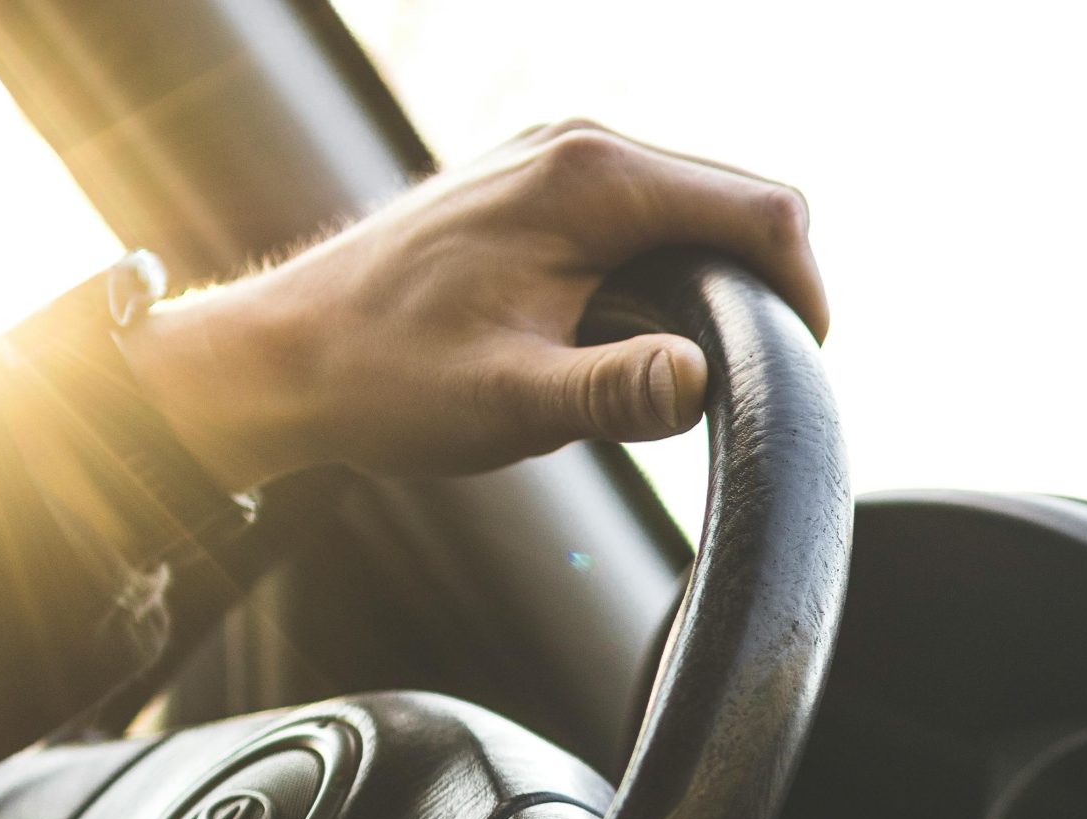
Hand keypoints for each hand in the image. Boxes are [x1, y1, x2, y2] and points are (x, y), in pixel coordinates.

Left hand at [118, 121, 827, 489]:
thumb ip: (615, 392)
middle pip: (741, 199)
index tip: (800, 369)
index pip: (762, 211)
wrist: (281, 357)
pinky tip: (646, 336)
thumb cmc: (388, 379)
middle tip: (757, 383)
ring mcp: (559, 159)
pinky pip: (653, 215)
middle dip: (769, 285)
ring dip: (723, 281)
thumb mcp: (511, 402)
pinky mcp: (544, 185)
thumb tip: (702, 382)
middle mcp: (581, 146)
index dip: (805, 289)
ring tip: (698, 366)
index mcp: (591, 180)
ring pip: (700, 206)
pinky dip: (677, 271)